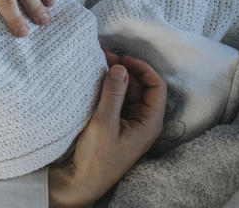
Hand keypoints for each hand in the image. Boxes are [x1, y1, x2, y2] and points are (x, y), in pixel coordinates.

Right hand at [48, 53, 166, 207]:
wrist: (82, 181)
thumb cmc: (97, 157)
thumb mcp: (104, 122)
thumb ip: (113, 93)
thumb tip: (120, 67)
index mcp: (149, 123)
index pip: (156, 87)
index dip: (142, 68)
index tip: (122, 58)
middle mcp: (143, 121)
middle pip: (141, 88)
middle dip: (125, 70)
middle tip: (104, 57)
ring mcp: (129, 123)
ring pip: (128, 93)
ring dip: (115, 78)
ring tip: (97, 64)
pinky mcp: (116, 125)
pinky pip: (117, 101)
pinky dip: (108, 88)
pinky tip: (95, 81)